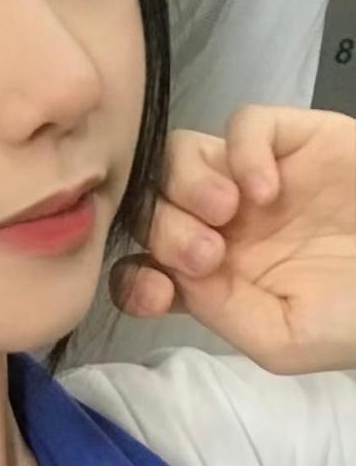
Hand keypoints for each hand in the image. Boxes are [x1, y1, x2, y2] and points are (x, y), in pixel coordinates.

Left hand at [108, 105, 355, 373]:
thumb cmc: (355, 318)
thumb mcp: (282, 341)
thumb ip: (220, 312)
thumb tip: (175, 273)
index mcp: (211, 279)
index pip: (137, 266)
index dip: (131, 275)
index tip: (158, 291)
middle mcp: (220, 226)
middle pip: (149, 206)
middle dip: (162, 230)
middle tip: (207, 253)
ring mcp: (252, 180)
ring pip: (179, 156)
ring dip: (186, 185)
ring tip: (228, 214)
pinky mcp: (295, 140)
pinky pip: (245, 125)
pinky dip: (243, 151)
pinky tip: (266, 188)